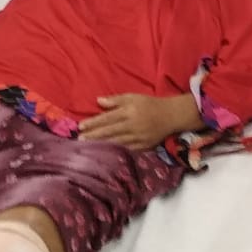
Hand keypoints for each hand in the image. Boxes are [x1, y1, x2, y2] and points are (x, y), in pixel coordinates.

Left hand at [79, 94, 200, 150]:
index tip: (81, 126)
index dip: (94, 123)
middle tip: (79, 140)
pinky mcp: (143, 147)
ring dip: (101, 145)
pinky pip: (126, 150)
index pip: (108, 118)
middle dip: (94, 136)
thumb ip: (115, 100)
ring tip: (88, 148)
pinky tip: (105, 154)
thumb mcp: (133, 97)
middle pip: (110, 131)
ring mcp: (138, 137)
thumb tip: (98, 101)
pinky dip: (115, 152)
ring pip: (116, 142)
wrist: (171, 116)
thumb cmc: (149, 104)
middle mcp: (133, 125)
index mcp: (129, 111)